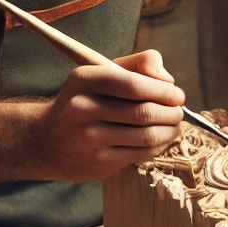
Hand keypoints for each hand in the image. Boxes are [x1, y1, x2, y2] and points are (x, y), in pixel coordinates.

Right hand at [36, 49, 184, 180]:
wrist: (48, 140)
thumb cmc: (87, 100)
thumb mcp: (103, 72)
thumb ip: (139, 64)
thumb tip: (167, 80)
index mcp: (84, 79)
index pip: (133, 84)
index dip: (163, 91)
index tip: (177, 95)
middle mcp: (82, 109)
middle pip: (143, 112)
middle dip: (171, 113)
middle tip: (179, 112)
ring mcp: (89, 139)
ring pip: (146, 136)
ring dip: (170, 131)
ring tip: (175, 126)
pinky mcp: (98, 162)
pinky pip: (141, 154)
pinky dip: (160, 146)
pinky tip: (162, 140)